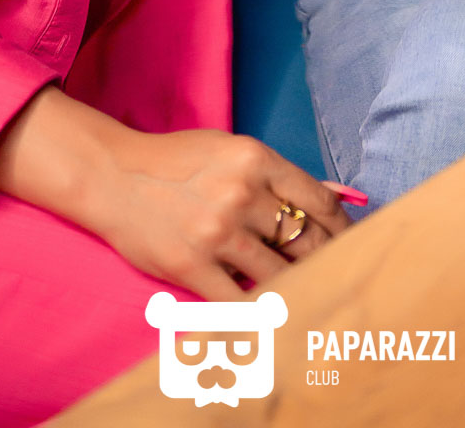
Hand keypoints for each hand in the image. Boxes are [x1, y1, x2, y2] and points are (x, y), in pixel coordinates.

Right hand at [0, 86, 348, 298]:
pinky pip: (240, 300)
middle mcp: (242, 194)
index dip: (341, 228)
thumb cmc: (178, 161)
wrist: (115, 176)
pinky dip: (260, 311)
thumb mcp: (232, 149)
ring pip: (279, 273)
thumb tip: (338, 195)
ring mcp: (218, 233)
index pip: (318, 201)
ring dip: (295, 287)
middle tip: (336, 274)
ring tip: (306, 294)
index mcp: (255, 159)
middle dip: (324, 261)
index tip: (349, 243)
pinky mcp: (193, 266)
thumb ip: (280, 175)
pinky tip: (271, 315)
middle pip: (305, 240)